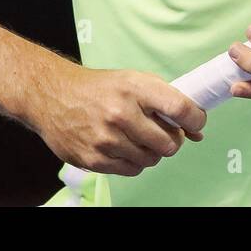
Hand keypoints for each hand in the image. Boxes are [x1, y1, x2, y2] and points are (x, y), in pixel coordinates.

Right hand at [24, 61, 205, 175]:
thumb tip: (197, 130)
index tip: (196, 123)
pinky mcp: (93, 159)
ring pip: (152, 160)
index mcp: (134, 89)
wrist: (54, 96)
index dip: (196, 119)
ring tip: (142, 139)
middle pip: (169, 142)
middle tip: (165, 133)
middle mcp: (120, 114)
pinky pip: (132, 170)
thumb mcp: (134, 81)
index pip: (179, 108)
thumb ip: (166, 101)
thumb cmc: (101, 88)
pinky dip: (135, 162)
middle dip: (174, 140)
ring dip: (153, 152)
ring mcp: (106, 139)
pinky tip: (126, 147)